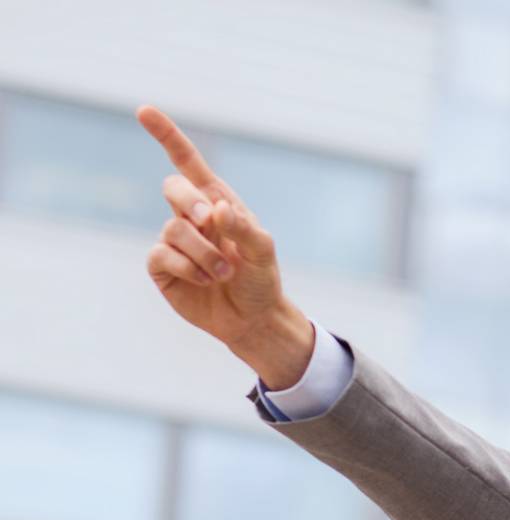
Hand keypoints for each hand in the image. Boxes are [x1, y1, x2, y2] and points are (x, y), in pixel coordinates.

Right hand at [135, 104, 311, 388]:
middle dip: (190, 202)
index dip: (166, 136)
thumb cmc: (261, 279)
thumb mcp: (263, 250)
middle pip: (172, 188)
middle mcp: (191, 216)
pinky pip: (161, 254)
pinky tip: (204, 280)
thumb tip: (215, 208)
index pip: (187, 162)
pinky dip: (188, 267)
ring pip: (173, 228)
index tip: (145, 110)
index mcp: (216, 202)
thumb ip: (242, 226)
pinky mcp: (162, 266)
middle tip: (211, 222)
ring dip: (203, 252)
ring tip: (223, 272)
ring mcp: (174, 240)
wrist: (252, 318)